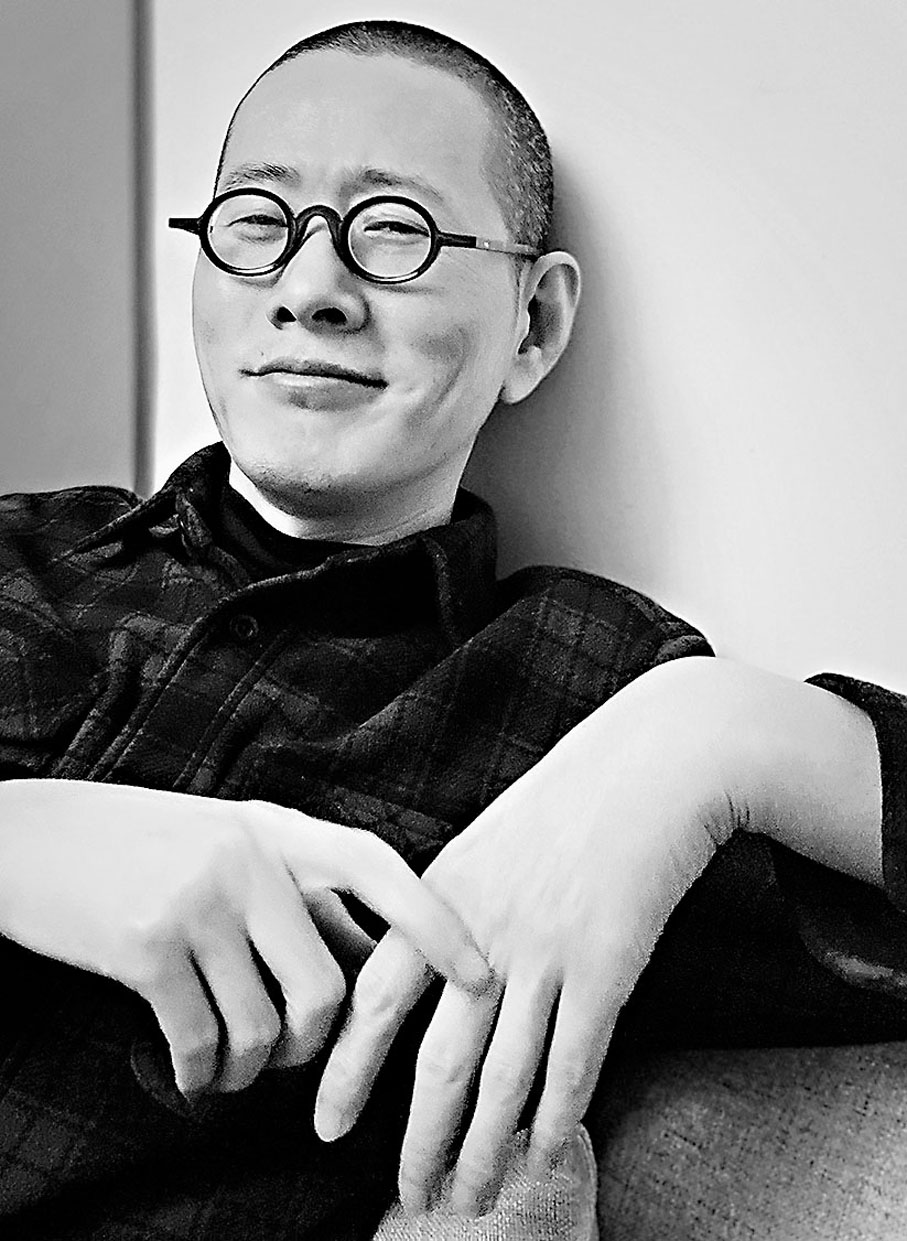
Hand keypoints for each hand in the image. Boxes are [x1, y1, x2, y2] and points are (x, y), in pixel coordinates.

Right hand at [0, 779, 489, 1095]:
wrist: (22, 837)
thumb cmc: (133, 845)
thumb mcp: (223, 843)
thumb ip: (293, 891)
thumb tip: (365, 961)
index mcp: (272, 826)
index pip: (375, 866)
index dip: (434, 921)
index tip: (480, 972)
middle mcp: (245, 858)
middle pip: (324, 987)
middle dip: (313, 1045)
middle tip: (282, 1057)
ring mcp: (196, 900)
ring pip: (263, 1026)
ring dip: (247, 1068)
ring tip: (225, 1065)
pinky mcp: (145, 947)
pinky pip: (201, 1044)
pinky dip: (200, 1076)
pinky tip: (189, 1073)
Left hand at [315, 664, 729, 1215]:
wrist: (646, 768)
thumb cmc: (562, 806)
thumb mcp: (484, 844)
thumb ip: (448, 910)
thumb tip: (421, 980)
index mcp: (442, 898)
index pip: (377, 999)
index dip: (349, 1071)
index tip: (325, 1127)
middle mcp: (485, 933)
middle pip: (439, 1061)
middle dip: (419, 1140)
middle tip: (409, 1197)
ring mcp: (546, 952)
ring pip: (504, 1078)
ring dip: (483, 1148)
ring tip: (470, 1197)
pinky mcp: (606, 968)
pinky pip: (574, 1060)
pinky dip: (557, 1116)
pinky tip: (544, 1153)